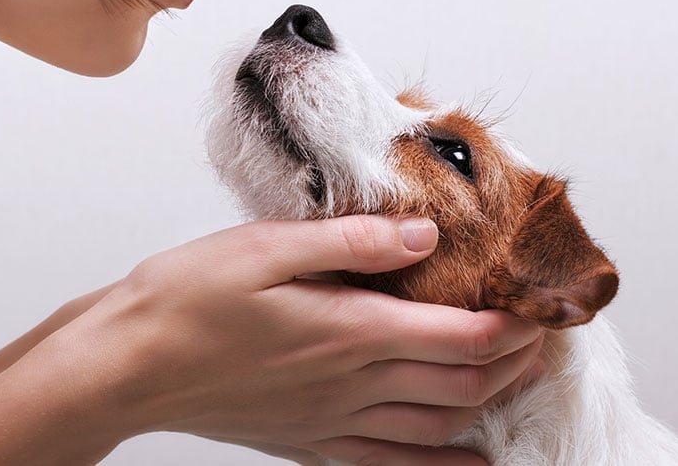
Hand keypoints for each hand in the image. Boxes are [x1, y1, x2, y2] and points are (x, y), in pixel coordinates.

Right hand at [0, 216, 541, 464]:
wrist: (130, 365)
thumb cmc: (189, 299)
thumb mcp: (267, 247)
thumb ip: (353, 242)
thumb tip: (423, 235)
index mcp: (350, 330)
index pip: (464, 336)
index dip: (516, 324)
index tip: (543, 304)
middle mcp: (353, 382)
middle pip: (465, 383)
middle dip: (519, 362)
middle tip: (547, 335)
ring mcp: (335, 420)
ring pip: (440, 425)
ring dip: (491, 404)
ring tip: (520, 379)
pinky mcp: (312, 439)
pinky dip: (441, 465)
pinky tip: (467, 463)